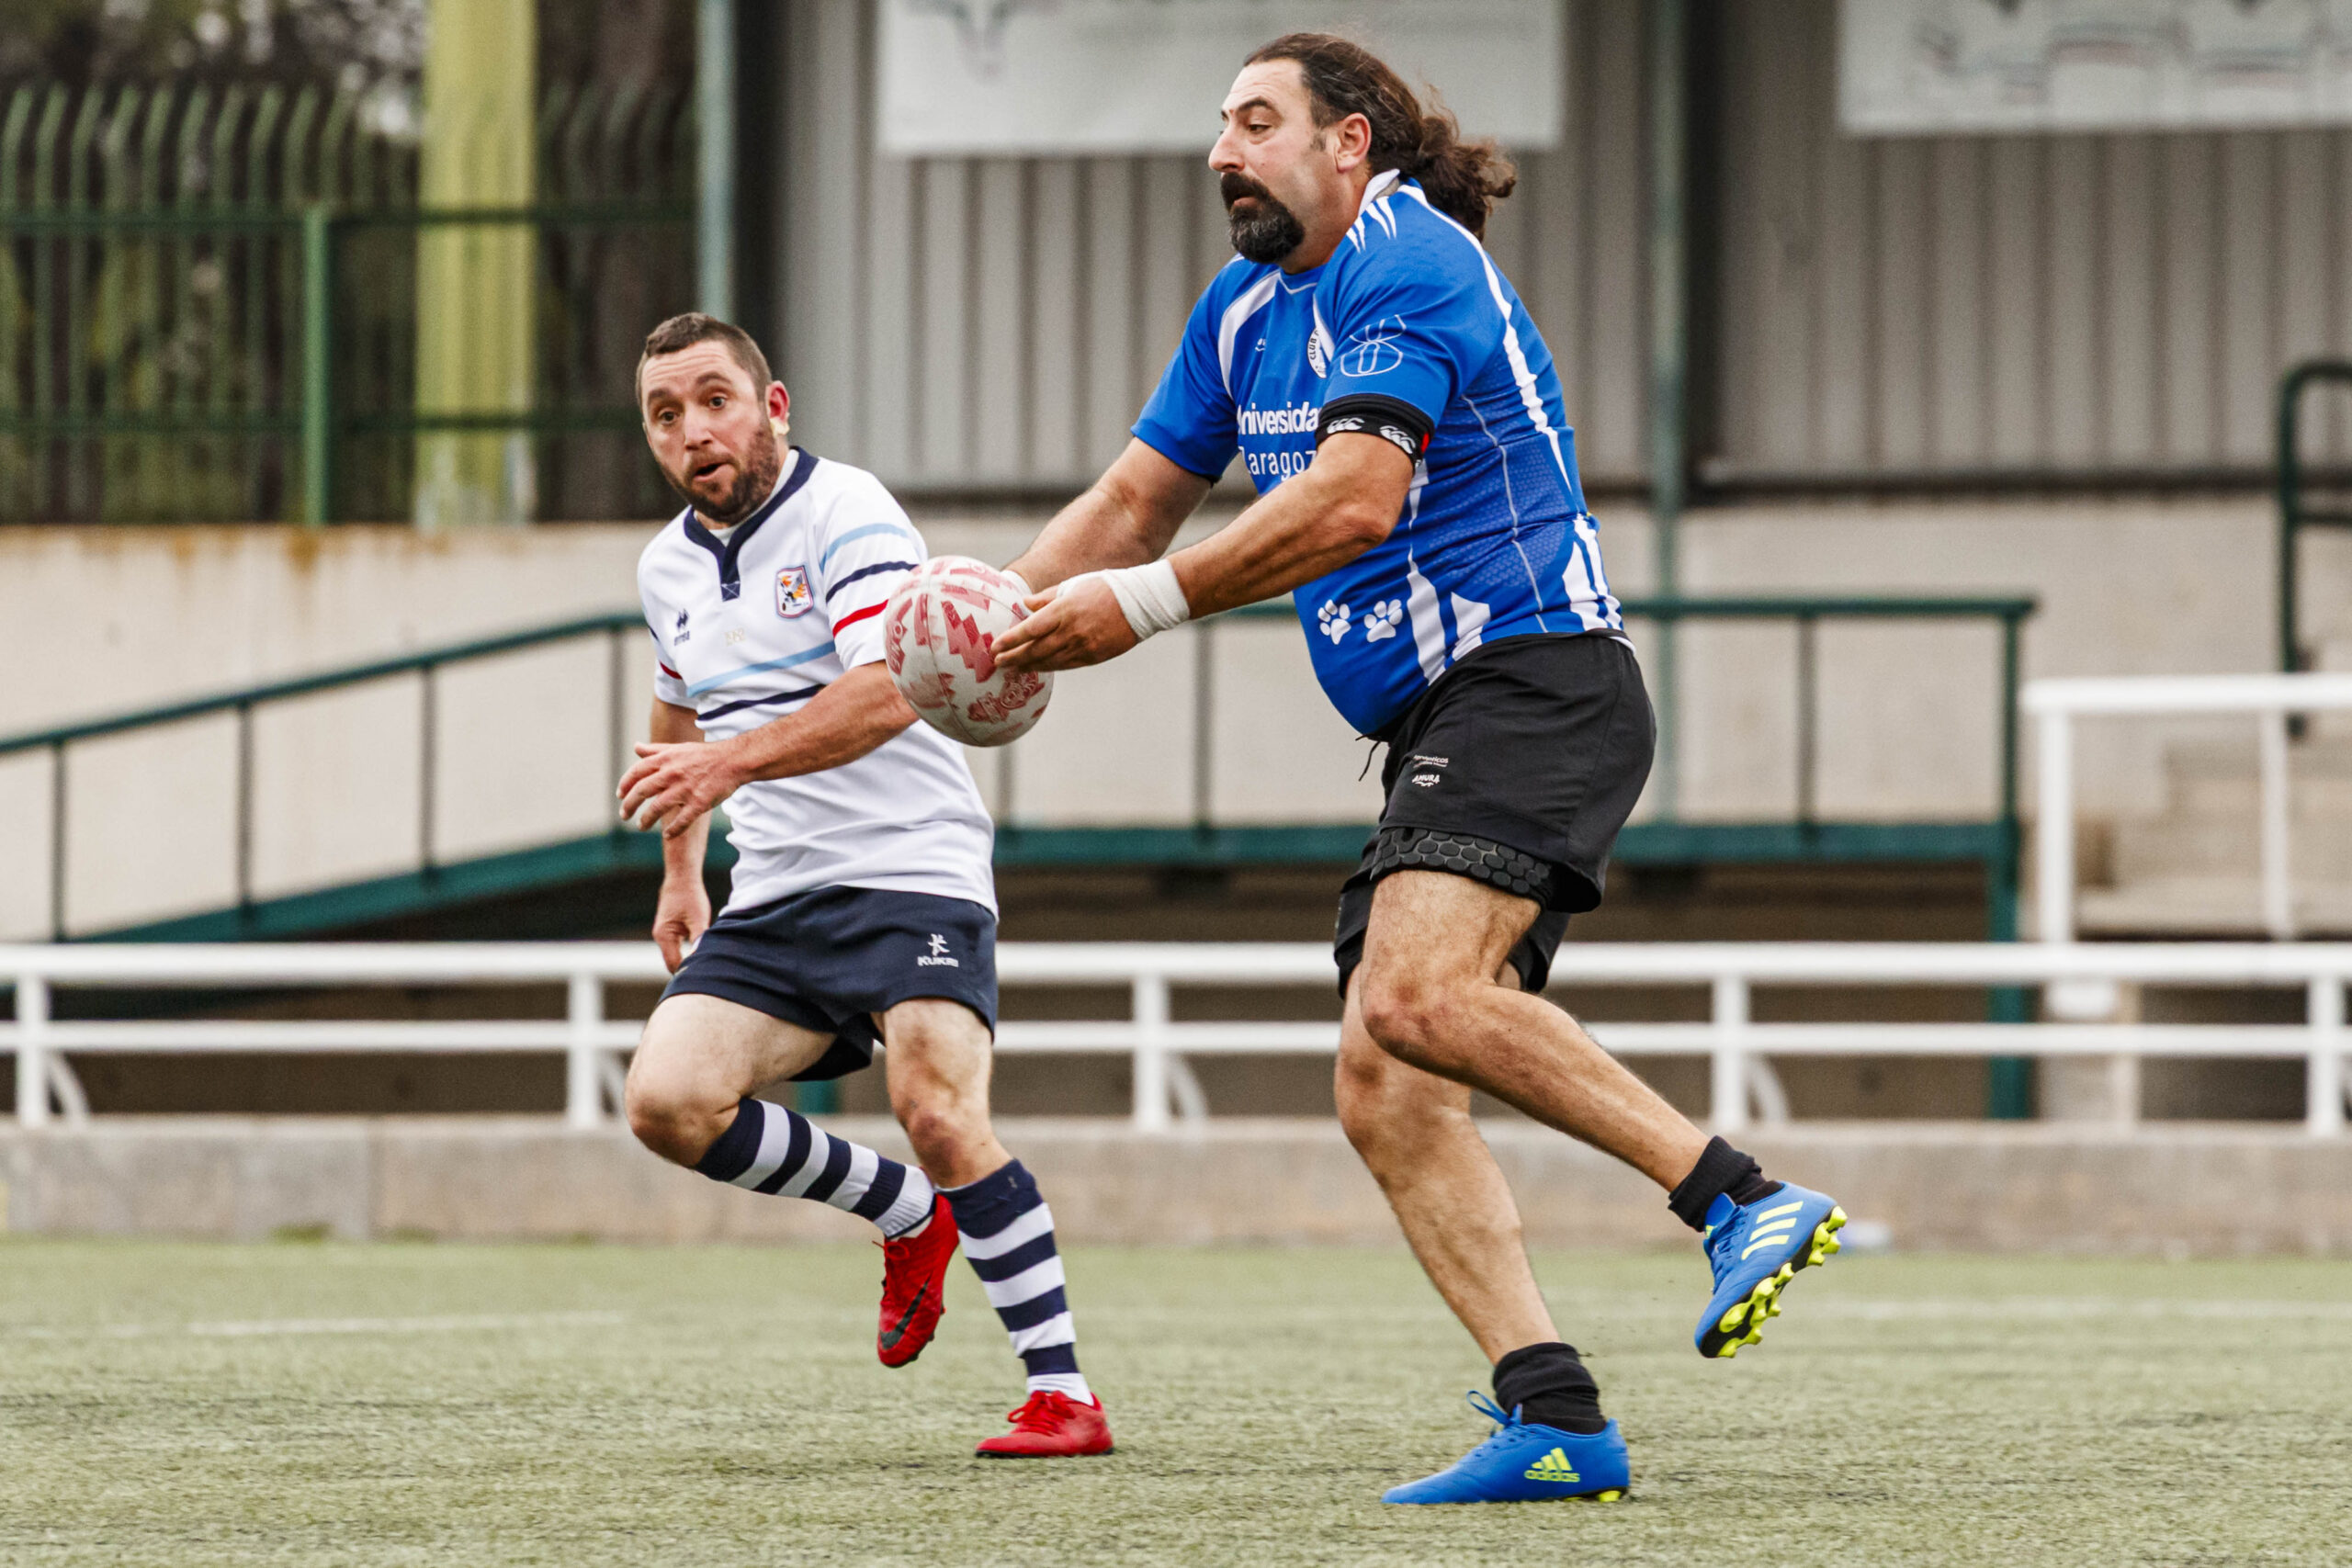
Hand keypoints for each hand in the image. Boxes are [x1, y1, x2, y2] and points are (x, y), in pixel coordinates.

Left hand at [618, 739, 743, 836]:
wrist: (733, 760)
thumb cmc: (704, 755)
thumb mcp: (678, 748)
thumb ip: (655, 750)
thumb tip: (636, 747)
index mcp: (666, 759)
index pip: (637, 772)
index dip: (625, 784)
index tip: (620, 795)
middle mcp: (672, 773)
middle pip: (642, 791)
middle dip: (629, 805)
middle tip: (624, 815)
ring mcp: (686, 789)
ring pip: (657, 808)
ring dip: (646, 820)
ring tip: (641, 826)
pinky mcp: (699, 802)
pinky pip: (682, 820)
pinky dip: (673, 830)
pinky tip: (667, 835)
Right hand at [652, 874, 711, 972]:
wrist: (682, 878)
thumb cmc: (690, 896)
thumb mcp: (698, 919)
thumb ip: (698, 940)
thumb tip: (701, 959)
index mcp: (664, 936)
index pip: (674, 964)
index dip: (687, 974)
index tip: (702, 980)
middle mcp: (660, 937)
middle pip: (672, 963)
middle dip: (686, 971)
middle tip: (705, 980)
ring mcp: (663, 934)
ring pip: (674, 956)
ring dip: (686, 963)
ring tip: (704, 970)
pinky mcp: (669, 931)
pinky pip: (676, 949)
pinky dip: (685, 954)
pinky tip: (699, 956)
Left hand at [993, 576, 1140, 671]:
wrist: (1141, 603)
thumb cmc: (1106, 588)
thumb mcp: (1073, 585)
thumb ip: (1047, 597)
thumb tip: (1024, 603)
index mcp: (1064, 609)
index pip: (1030, 629)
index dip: (1011, 640)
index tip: (995, 647)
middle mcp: (1072, 630)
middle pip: (1036, 650)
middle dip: (1014, 658)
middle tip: (997, 663)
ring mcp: (1083, 646)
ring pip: (1050, 661)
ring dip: (1029, 666)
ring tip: (1014, 669)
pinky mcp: (1094, 657)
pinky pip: (1066, 665)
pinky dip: (1050, 667)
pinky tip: (1039, 668)